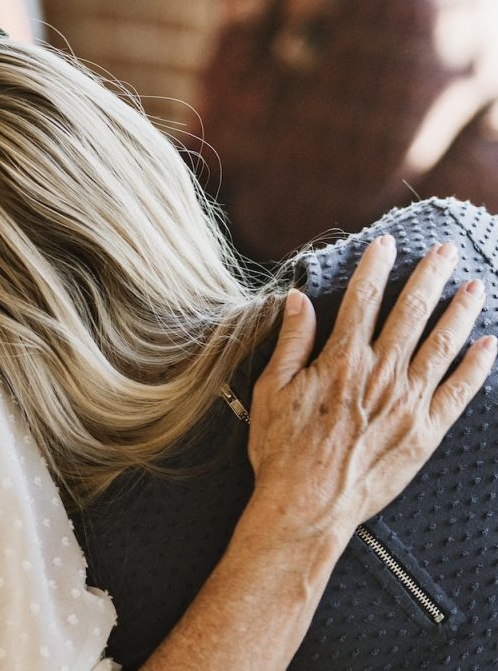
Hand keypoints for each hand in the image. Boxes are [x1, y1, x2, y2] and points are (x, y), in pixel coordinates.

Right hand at [248, 236, 496, 536]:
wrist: (308, 505)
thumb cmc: (283, 449)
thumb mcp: (272, 390)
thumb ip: (291, 341)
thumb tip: (299, 299)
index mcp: (342, 361)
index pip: (363, 299)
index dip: (377, 267)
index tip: (387, 243)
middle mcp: (381, 374)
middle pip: (410, 313)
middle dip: (429, 276)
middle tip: (446, 250)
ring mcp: (409, 403)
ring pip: (442, 345)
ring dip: (460, 311)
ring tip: (475, 285)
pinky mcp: (426, 432)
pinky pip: (459, 392)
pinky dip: (477, 366)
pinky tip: (489, 345)